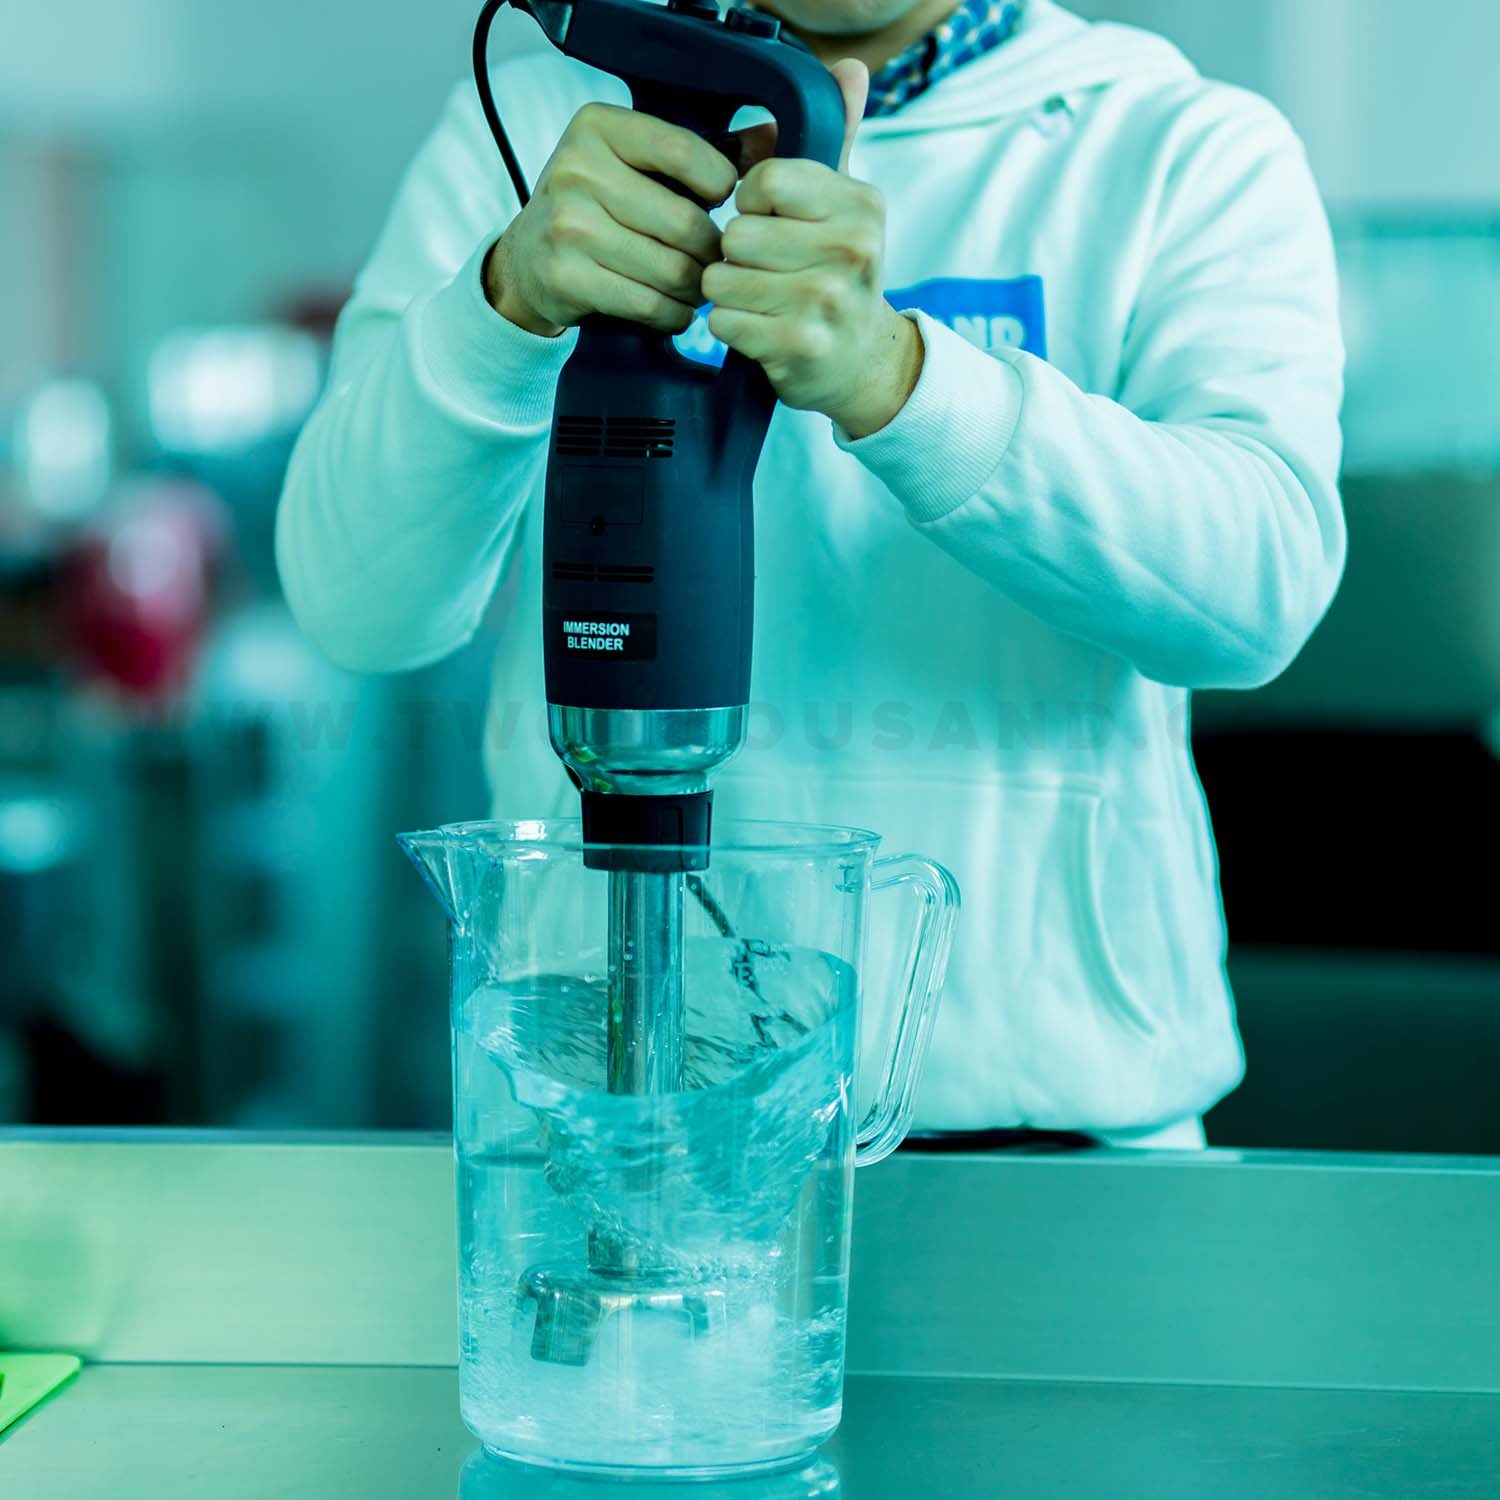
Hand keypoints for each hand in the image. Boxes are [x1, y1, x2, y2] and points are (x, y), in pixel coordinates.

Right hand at [484, 103, 737, 337]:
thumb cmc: (596, 206)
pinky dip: (673, 314)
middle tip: (714, 261)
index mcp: (598, 128)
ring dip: (696, 289)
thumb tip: (771, 137)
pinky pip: (648, 304)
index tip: (719, 202)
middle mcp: (577, 170)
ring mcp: (569, 226)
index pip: (683, 151)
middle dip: (711, 251)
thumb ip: (694, 152)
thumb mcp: (630, 161)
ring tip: (697, 288)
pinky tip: (674, 309)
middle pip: (684, 222)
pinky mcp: (568, 276)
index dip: (719, 184)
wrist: (527, 259)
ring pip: (671, 269)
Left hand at [702, 61, 923, 438]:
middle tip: (765, 271)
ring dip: (728, 293)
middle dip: (736, 255)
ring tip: (760, 300)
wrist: (863, 362)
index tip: (770, 222)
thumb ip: (837, 138)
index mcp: (861, 206)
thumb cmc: (839, 276)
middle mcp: (852, 251)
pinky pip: (723, 322)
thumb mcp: (844, 208)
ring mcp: (826, 302)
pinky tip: (758, 331)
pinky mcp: (798, 346)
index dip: (751, 203)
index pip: (766, 180)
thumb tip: (851, 69)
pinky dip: (729, 328)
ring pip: (723, 279)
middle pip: (737, 233)